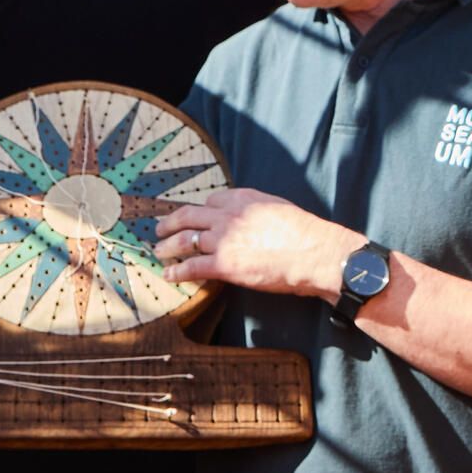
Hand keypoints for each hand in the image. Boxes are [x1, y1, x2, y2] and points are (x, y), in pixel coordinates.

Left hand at [155, 188, 358, 299]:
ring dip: (167, 245)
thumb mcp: (278, 208)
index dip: (200, 210)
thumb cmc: (304, 233)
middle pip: (189, 215)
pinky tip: (168, 274)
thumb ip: (258, 209)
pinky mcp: (223, 264)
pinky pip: (192, 266)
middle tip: (160, 228)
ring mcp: (223, 239)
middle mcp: (227, 215)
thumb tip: (252, 218)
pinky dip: (176, 270)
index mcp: (242, 198)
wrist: (313, 253)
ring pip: (185, 240)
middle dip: (171, 222)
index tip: (194, 217)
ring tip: (158, 250)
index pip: (211, 201)